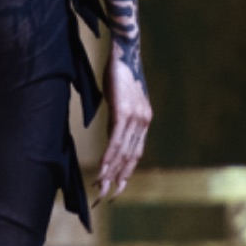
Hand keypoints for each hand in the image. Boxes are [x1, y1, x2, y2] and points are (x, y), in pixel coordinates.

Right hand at [97, 43, 151, 198]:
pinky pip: (116, 140)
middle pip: (131, 157)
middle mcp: (144, 121)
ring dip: (111, 171)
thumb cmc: (119, 71)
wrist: (125, 51)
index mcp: (144, 119)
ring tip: (100, 185)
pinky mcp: (124, 112)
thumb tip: (111, 130)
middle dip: (118, 178)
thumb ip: (118, 116)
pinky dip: (109, 157)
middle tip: (107, 194)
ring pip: (123, 152)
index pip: (136, 152)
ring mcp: (136, 118)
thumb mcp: (120, 98)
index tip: (117, 186)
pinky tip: (102, 168)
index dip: (126, 170)